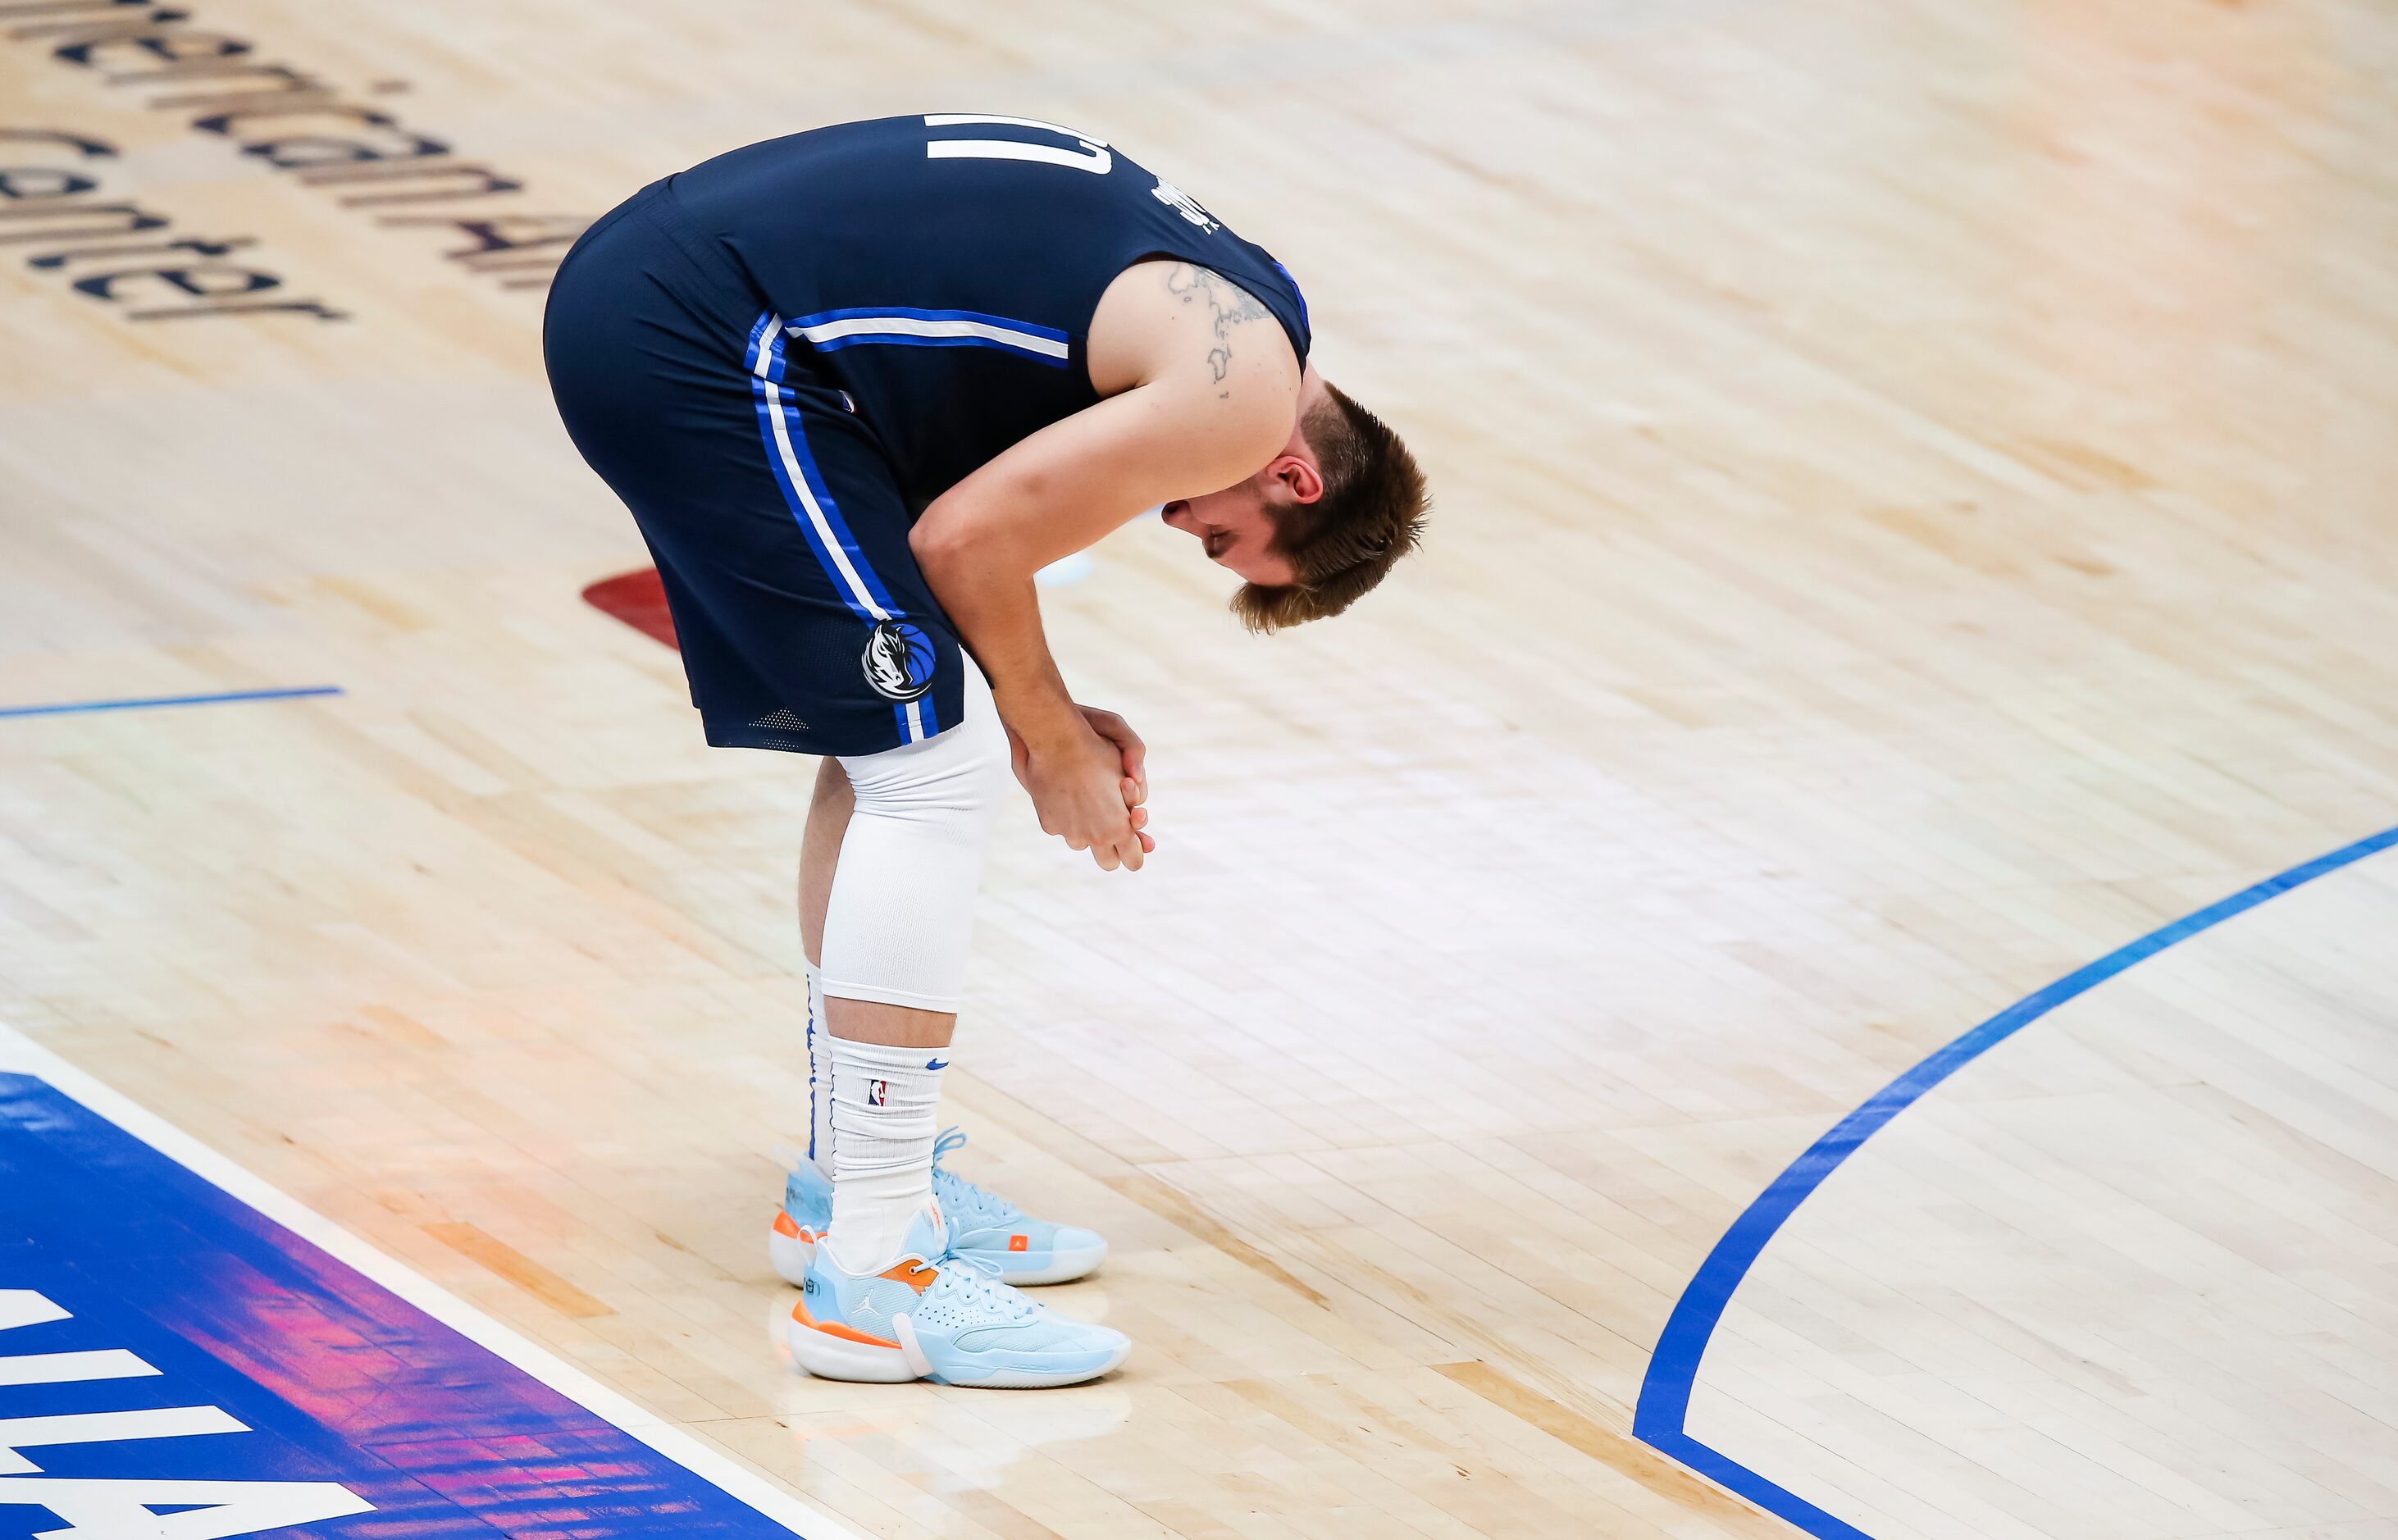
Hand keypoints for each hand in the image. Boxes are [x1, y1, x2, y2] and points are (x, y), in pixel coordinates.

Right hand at [1009, 718, 1153, 871]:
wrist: (1057, 740)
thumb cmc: (1098, 750)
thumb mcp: (1128, 772)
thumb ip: (1138, 799)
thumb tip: (1139, 815)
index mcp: (1120, 827)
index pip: (1134, 860)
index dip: (1136, 853)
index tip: (1136, 842)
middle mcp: (1095, 836)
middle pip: (1108, 863)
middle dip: (1114, 850)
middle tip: (1114, 831)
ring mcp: (1070, 832)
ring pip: (1081, 844)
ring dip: (1086, 832)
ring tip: (1086, 805)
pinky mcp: (1050, 825)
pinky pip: (1061, 829)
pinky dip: (1065, 819)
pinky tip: (1066, 796)